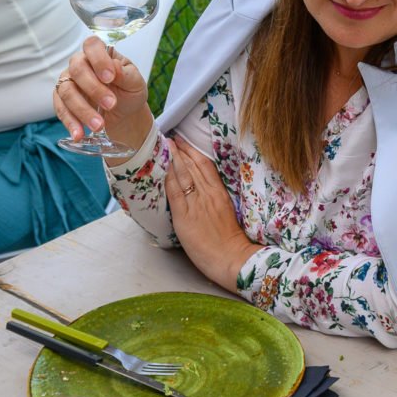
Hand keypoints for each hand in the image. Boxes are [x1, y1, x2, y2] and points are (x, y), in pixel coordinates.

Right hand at [53, 36, 151, 151]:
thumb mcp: (135, 83)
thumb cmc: (129, 92)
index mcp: (100, 54)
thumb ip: (125, 74)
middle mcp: (80, 64)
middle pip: (77, 69)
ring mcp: (68, 81)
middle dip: (94, 89)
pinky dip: (70, 123)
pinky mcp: (62, 100)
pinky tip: (79, 134)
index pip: (92, 45)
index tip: (110, 78)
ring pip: (67, 91)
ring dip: (82, 110)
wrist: (124, 114)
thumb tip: (113, 66)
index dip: (98, 59)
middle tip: (111, 105)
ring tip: (99, 125)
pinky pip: (60, 109)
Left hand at [166, 138, 259, 288]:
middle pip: (193, 166)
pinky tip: (164, 170)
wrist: (232, 259)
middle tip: (172, 138)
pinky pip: (176, 194)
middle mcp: (208, 195)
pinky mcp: (186, 217)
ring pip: (184, 175)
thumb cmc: (230, 241)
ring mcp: (197, 205)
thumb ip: (215, 200)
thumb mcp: (226, 213)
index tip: (184, 142)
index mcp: (219, 193)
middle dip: (181, 151)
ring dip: (175, 159)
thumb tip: (201, 191)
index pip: (205, 166)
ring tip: (167, 146)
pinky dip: (170, 180)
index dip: (193, 152)